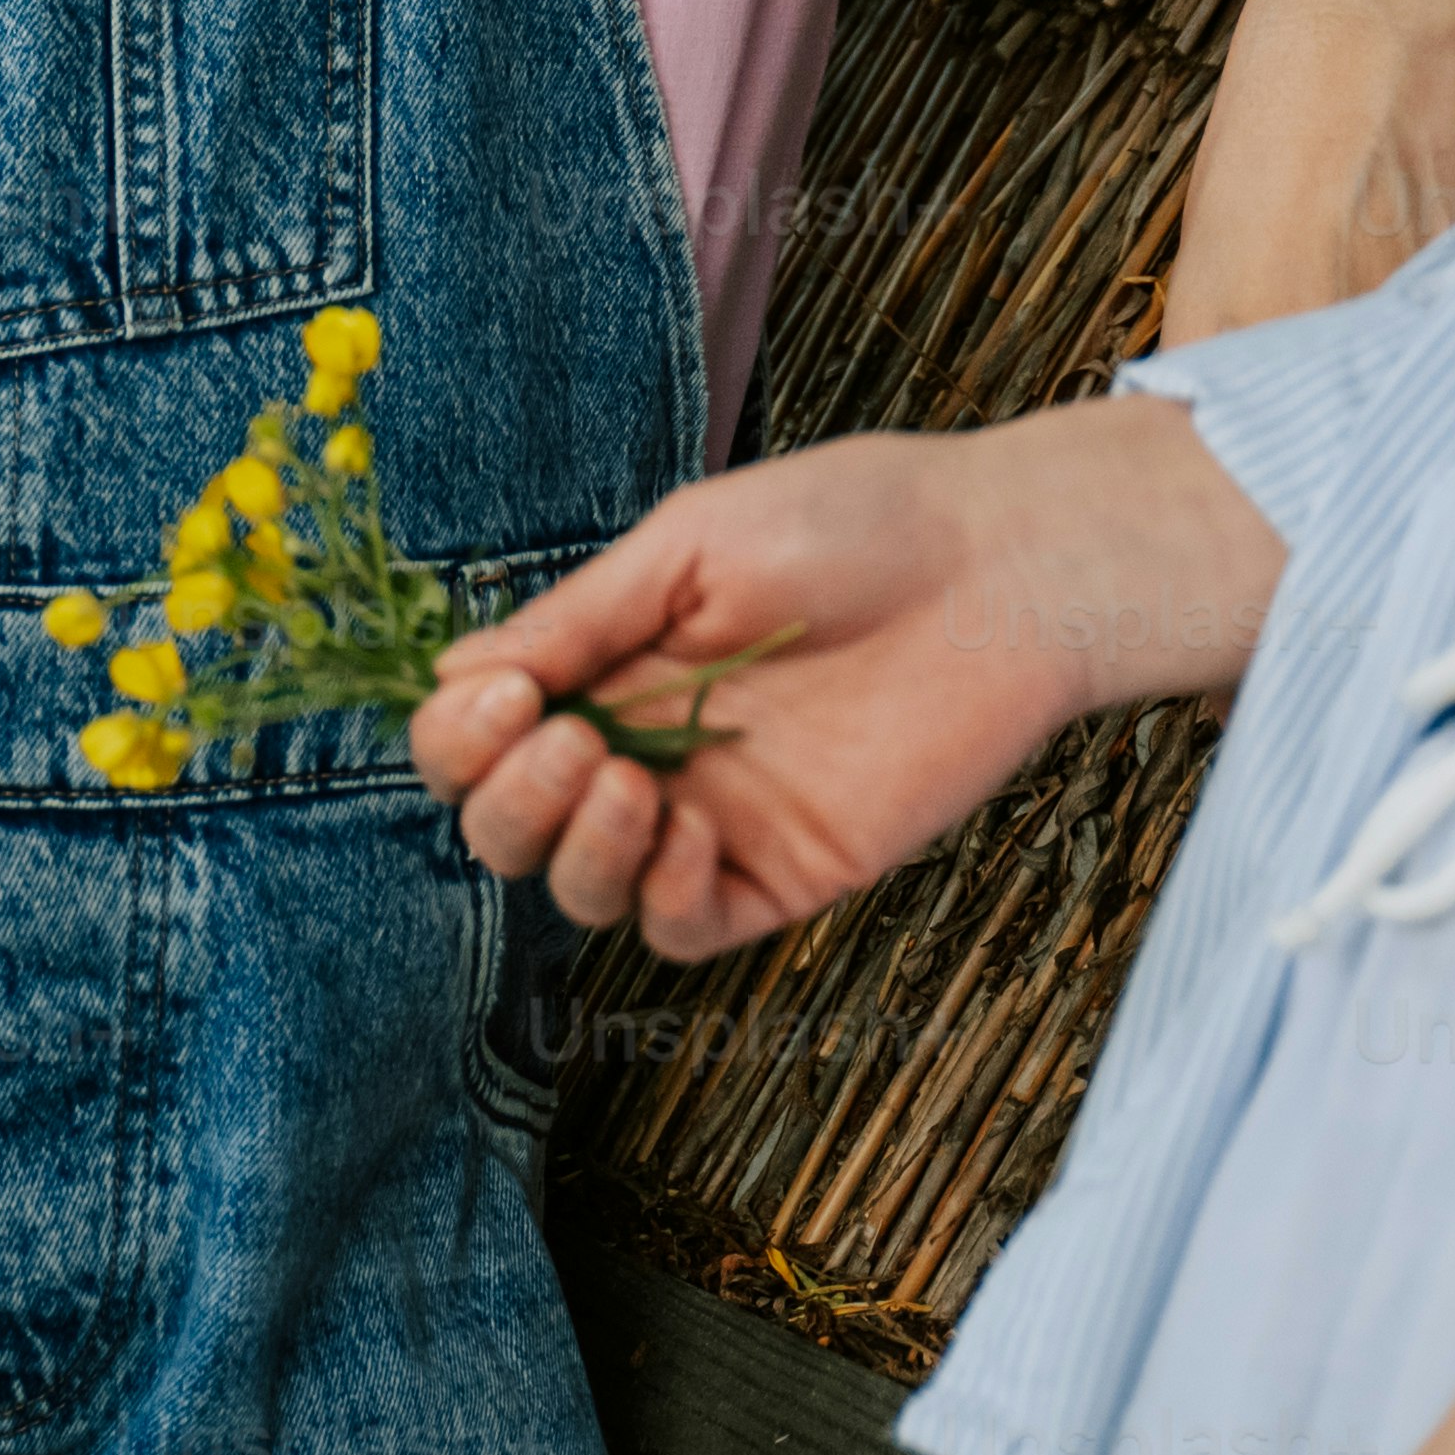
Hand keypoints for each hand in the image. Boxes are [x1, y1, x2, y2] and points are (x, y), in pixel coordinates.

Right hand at [404, 402, 1278, 959]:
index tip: (503, 692)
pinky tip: (683, 830)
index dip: (461, 735)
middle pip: (511, 828)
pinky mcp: (784, 869)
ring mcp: (711, 817)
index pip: (483, 736)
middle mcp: (642, 748)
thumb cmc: (853, 525)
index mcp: (607, 664)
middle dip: (505, 799)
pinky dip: (656, 896)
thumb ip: (579, 619)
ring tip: (623, 780)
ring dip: (573, 850)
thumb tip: (456, 677)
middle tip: (565, 737)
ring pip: (584, 893)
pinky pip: (682, 929)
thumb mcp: (691, 546)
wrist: (999, 567)